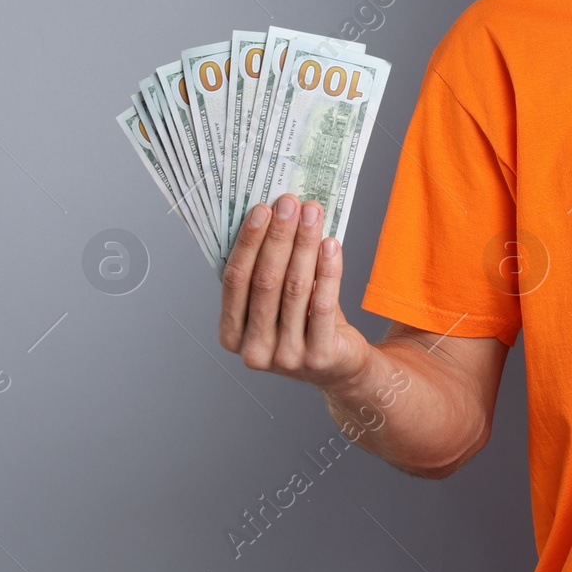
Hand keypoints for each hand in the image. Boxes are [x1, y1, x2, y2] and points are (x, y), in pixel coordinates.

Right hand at [219, 193, 369, 388]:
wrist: (340, 367)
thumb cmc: (302, 325)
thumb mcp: (275, 304)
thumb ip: (265, 273)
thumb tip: (272, 216)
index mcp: (232, 335)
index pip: (235, 280)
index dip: (248, 242)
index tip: (262, 209)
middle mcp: (254, 350)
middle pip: (265, 282)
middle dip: (278, 237)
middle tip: (290, 204)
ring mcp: (286, 357)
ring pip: (295, 289)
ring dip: (304, 245)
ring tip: (313, 214)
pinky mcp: (319, 357)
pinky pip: (323, 305)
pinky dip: (328, 271)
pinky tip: (331, 245)